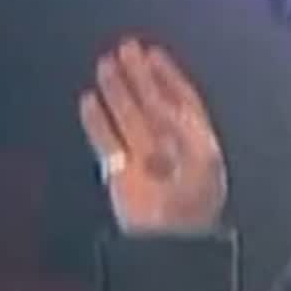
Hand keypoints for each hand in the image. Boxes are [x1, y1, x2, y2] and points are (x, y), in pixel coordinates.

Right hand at [78, 38, 227, 234]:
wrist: (175, 242)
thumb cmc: (197, 205)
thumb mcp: (202, 159)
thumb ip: (184, 127)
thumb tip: (163, 101)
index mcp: (197, 141)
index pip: (182, 99)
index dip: (169, 76)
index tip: (154, 53)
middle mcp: (171, 147)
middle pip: (152, 102)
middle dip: (140, 76)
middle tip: (127, 49)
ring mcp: (145, 160)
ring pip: (128, 117)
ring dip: (118, 90)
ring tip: (106, 64)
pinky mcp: (122, 176)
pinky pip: (106, 142)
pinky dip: (96, 122)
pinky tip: (88, 100)